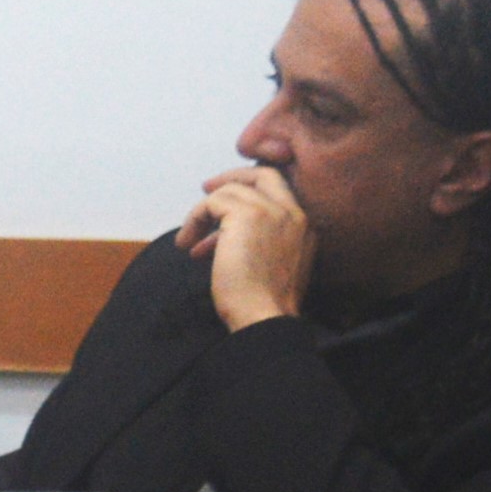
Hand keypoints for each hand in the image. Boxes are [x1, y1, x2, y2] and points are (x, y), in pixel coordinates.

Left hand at [178, 164, 311, 331]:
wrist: (265, 317)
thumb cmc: (263, 304)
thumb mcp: (269, 267)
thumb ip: (257, 243)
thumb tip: (220, 235)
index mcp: (303, 227)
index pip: (279, 190)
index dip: (250, 188)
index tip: (225, 199)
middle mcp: (293, 213)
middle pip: (263, 174)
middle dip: (233, 177)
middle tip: (207, 188)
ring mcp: (272, 211)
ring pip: (231, 190)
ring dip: (204, 212)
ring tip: (188, 237)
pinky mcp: (247, 215)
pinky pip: (212, 202)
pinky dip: (194, 219)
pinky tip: (186, 244)